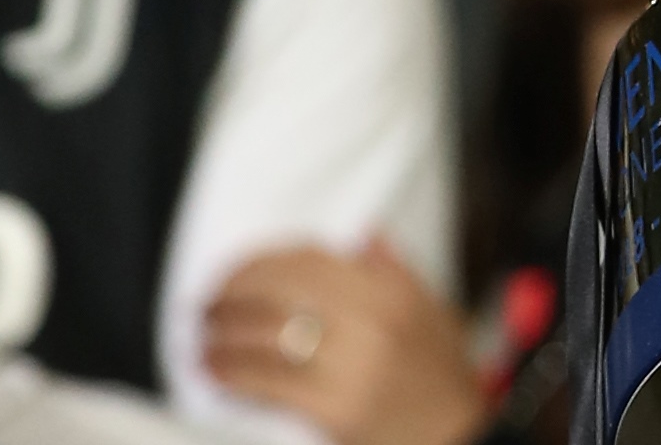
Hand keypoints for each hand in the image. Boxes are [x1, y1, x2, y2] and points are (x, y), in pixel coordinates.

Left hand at [204, 239, 486, 444]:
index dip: (259, 262)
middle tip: (207, 304)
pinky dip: (232, 374)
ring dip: (222, 336)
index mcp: (390, 292)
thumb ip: (395, 270)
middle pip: (279, 292)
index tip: (234, 272)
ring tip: (204, 340)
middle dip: (230, 295)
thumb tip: (364, 236)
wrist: (457, 435)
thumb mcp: (431, 309)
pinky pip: (268, 382)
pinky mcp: (335, 407)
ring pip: (266, 336)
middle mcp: (371, 321)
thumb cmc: (441, 377)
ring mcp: (353, 365)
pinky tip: (216, 371)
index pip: (308, 259)